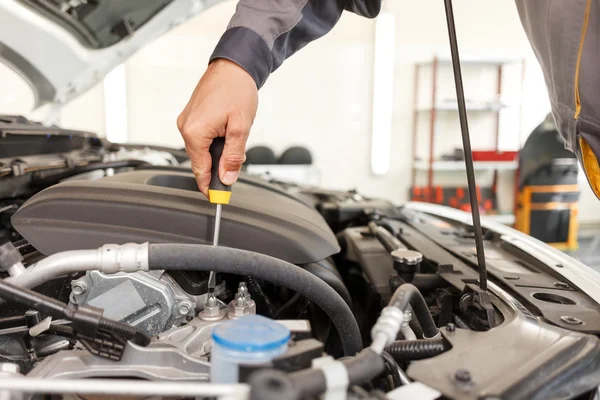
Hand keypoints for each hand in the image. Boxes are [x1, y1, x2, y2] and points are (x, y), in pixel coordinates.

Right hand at [177, 59, 257, 196]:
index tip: (218, 199)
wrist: (234, 66)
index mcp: (194, 132)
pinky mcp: (191, 116)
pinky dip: (214, 142)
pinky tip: (227, 133)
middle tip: (235, 166)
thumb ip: (233, 156)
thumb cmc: (237, 90)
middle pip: (200, 161)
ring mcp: (186, 121)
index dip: (210, 186)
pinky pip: (200, 138)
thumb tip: (227, 177)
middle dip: (218, 167)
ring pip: (201, 150)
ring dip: (217, 153)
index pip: (200, 170)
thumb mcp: (241, 127)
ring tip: (234, 140)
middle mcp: (185, 127)